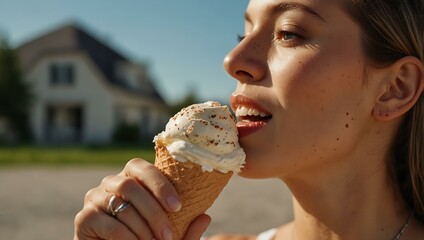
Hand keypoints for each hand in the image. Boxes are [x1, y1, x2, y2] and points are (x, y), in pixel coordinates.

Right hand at [74, 158, 210, 239]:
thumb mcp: (170, 237)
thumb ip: (186, 230)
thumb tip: (205, 218)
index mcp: (132, 178)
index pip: (142, 167)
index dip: (160, 184)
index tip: (178, 207)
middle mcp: (111, 183)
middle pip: (130, 184)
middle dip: (153, 211)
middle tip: (168, 235)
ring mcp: (94, 198)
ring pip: (121, 204)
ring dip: (142, 228)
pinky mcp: (84, 218)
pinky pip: (110, 224)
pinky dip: (128, 238)